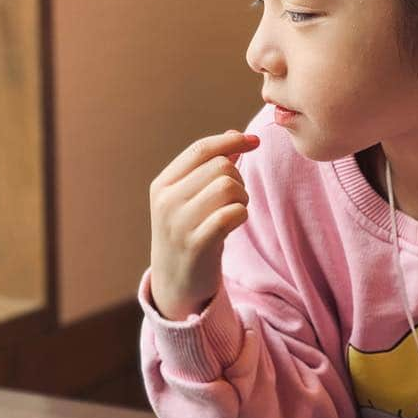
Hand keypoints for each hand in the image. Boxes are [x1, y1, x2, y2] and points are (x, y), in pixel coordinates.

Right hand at [149, 129, 260, 320]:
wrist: (175, 282)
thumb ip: (209, 168)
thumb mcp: (190, 199)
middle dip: (238, 179)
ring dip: (241, 198)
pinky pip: (232, 214)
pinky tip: (234, 224)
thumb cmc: (189, 233)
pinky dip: (241, 215)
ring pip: (228, 187)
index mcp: (162, 185)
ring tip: (233, 213)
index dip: (231, 141)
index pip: (201, 149)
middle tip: (235, 200)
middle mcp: (166, 201)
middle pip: (220, 167)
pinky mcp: (196, 245)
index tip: (255, 141)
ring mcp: (179, 223)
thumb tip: (235, 135)